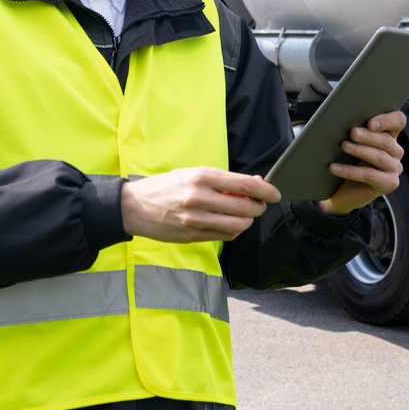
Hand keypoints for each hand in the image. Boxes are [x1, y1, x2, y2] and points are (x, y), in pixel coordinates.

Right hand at [120, 167, 280, 242]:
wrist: (133, 207)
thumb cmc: (166, 186)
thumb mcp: (193, 173)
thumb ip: (223, 180)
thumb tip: (255, 183)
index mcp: (201, 177)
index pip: (245, 185)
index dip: (266, 190)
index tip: (275, 193)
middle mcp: (199, 198)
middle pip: (245, 208)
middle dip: (259, 208)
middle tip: (260, 205)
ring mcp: (195, 220)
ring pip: (237, 226)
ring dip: (248, 222)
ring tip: (245, 215)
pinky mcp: (191, 236)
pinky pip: (223, 236)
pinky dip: (233, 231)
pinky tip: (229, 224)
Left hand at [316, 111, 405, 216]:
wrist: (342, 190)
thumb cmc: (347, 161)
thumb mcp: (352, 143)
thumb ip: (355, 131)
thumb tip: (343, 121)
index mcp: (390, 134)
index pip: (398, 121)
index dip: (386, 120)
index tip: (370, 122)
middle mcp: (396, 151)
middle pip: (386, 140)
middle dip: (368, 136)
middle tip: (353, 132)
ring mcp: (395, 168)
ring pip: (380, 157)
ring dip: (360, 150)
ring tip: (344, 146)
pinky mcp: (389, 183)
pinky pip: (370, 175)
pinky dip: (350, 171)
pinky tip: (334, 168)